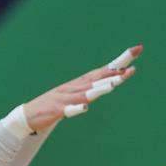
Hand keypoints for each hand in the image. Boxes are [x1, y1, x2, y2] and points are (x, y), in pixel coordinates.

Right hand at [21, 46, 141, 131]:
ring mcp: (66, 98)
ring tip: (113, 85)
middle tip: (131, 67)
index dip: (121, 60)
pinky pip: (69, 110)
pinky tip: (86, 107)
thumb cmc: (55, 103)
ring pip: (85, 93)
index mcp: (81, 83)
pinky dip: (77, 108)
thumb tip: (113, 80)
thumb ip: (94, 87)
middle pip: (98, 78)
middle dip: (115, 72)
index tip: (137, 49)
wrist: (28, 115)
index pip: (105, 70)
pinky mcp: (57, 110)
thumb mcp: (77, 93)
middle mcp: (75, 87)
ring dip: (99, 89)